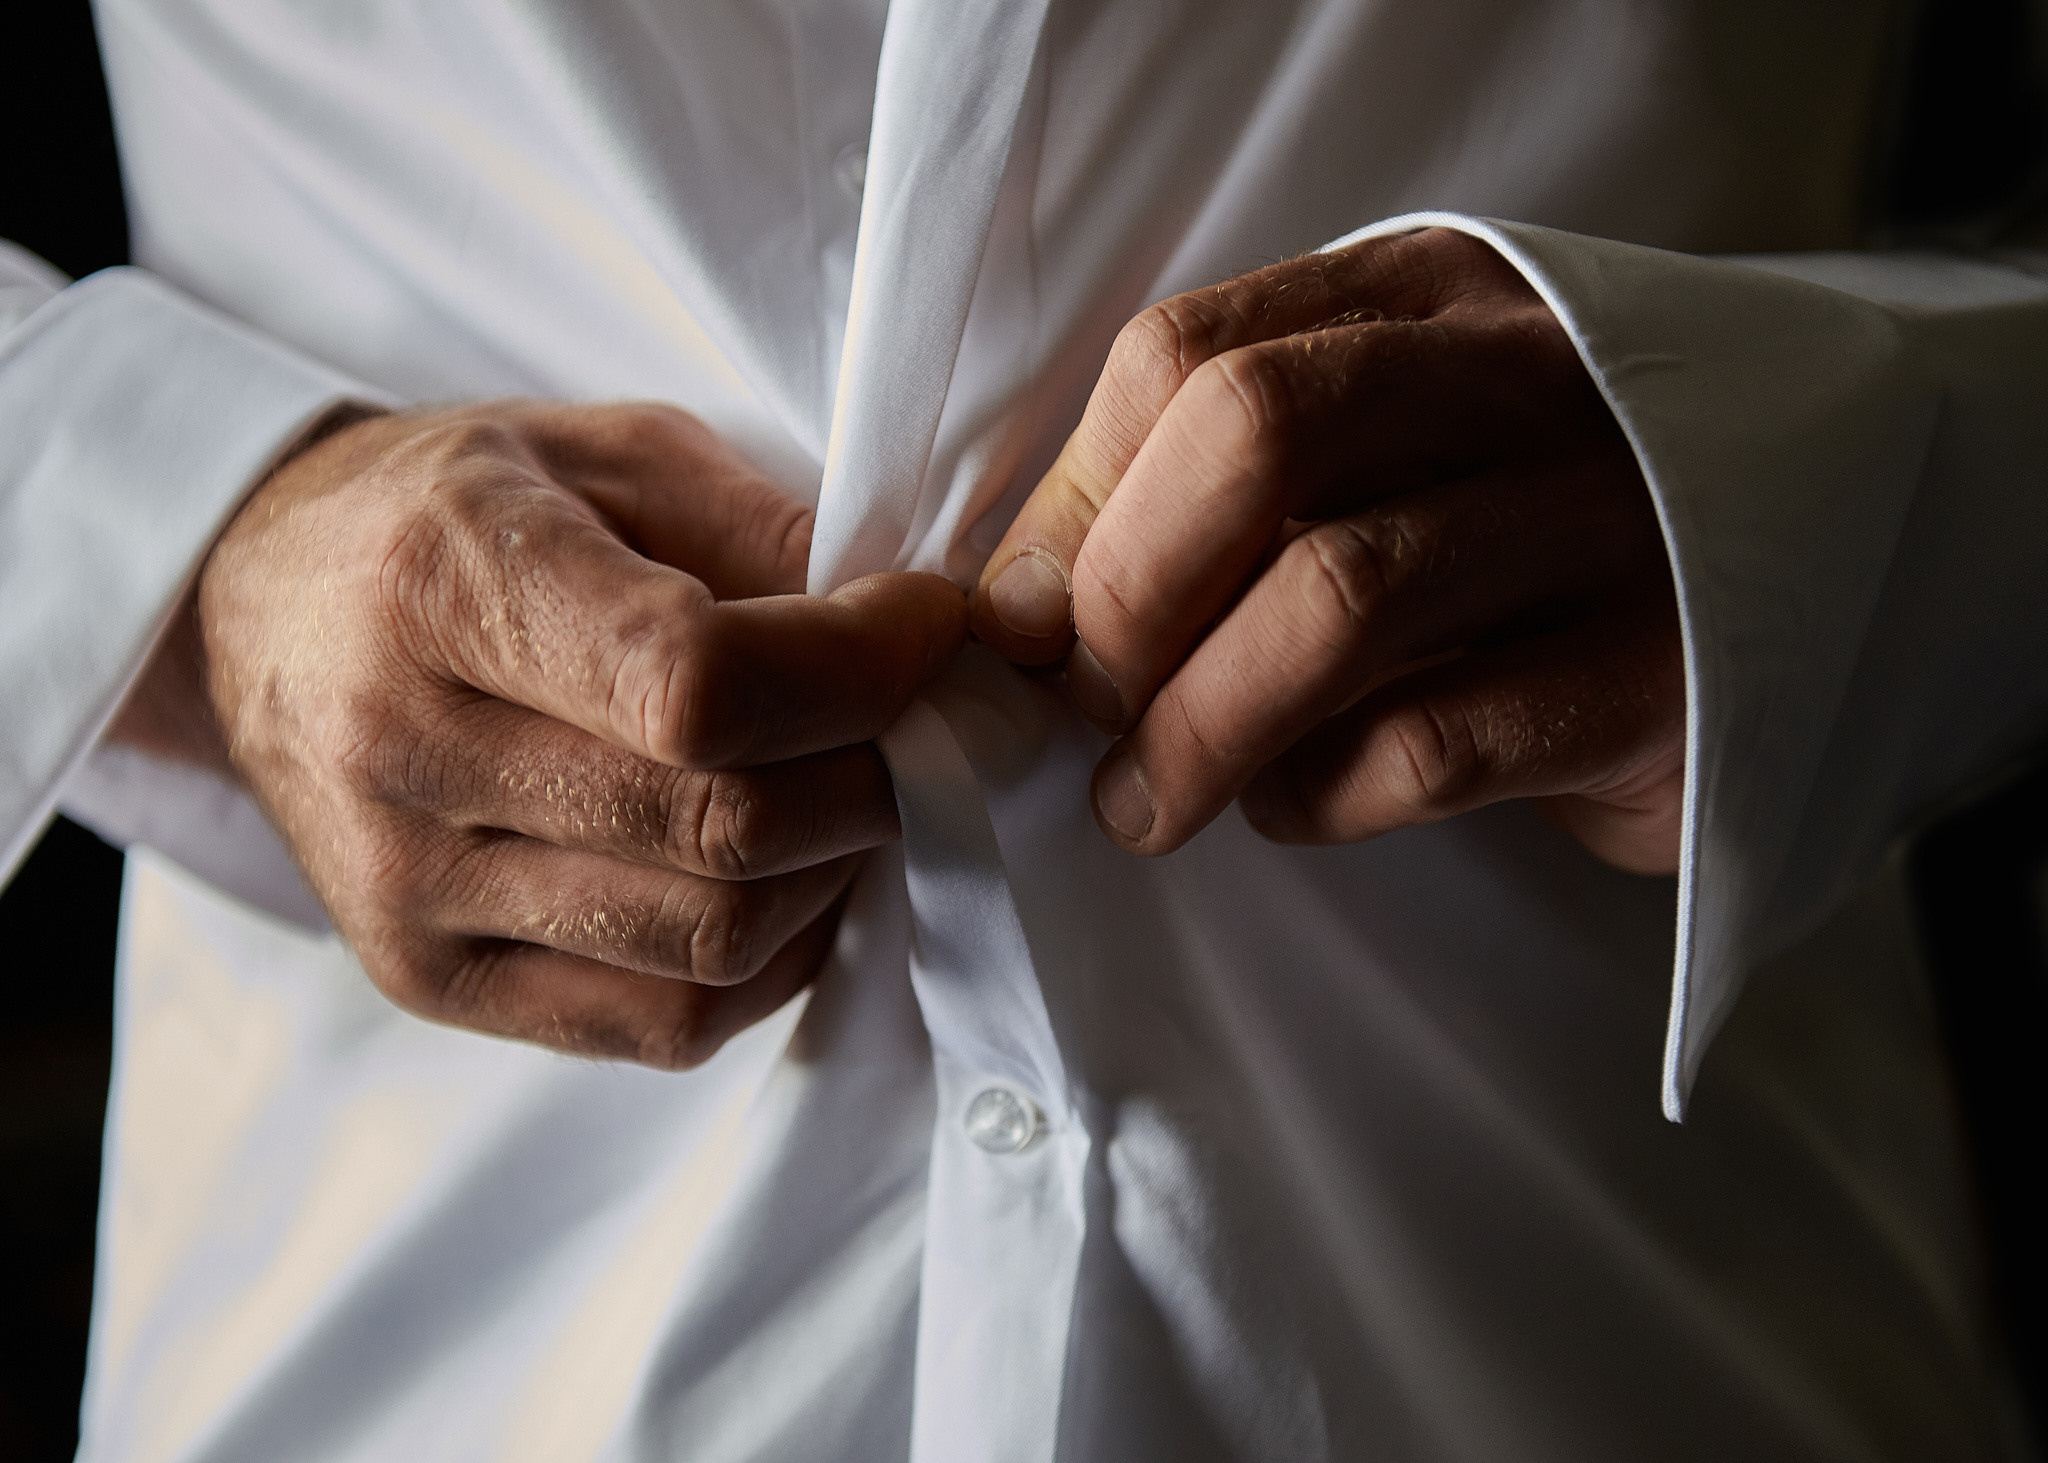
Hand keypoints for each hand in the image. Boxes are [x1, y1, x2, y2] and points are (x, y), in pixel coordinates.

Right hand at [121, 400, 963, 1064]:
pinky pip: (667, 1022)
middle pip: (726, 828)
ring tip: (840, 782)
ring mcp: (406, 891)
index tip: (929, 624)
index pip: (700, 687)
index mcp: (442, 584)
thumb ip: (766, 532)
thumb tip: (922, 634)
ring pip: (714, 942)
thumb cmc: (457, 514)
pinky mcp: (428, 980)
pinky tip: (777, 874)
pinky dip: (771, 959)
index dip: (861, 669)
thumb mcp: (610, 453)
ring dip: (833, 868)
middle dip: (876, 770)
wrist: (263, 607)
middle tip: (910, 713)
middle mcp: (401, 752)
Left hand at [971, 228, 1682, 873]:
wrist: (1790, 585)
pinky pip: (1430, 743)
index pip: (1186, 354)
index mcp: (1417, 302)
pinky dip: (1317, 793)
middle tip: (1085, 709)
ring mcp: (1601, 520)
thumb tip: (1017, 607)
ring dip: (1196, 726)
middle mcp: (1517, 381)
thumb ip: (1210, 489)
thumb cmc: (1504, 533)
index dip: (1073, 502)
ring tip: (1145, 801)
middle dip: (1127, 596)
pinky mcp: (1650, 678)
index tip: (1024, 623)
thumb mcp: (1371, 456)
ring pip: (1342, 597)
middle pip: (1257, 434)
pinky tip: (1291, 806)